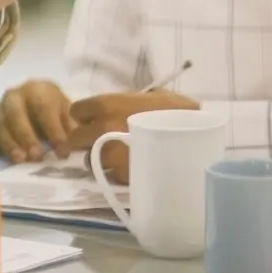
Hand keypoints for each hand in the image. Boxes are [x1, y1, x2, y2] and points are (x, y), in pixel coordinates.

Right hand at [0, 79, 74, 163]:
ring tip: (19, 160)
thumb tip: (78, 143)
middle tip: (36, 156)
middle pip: (15, 113)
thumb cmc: (57, 111)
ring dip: (8, 143)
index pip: (43, 107)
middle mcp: (15, 96)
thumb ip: (73, 127)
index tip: (62, 151)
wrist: (42, 104)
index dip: (53, 129)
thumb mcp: (69, 114)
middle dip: (26, 135)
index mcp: (37, 90)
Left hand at [64, 91, 200, 184]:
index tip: (93, 121)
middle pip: (76, 138)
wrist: (195, 135)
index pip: (76, 111)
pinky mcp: (122, 175)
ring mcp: (109, 153)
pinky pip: (109, 176)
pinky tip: (132, 169)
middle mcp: (101, 127)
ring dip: (99, 159)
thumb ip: (125, 101)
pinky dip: (117, 174)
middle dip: (86, 140)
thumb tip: (117, 105)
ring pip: (89, 160)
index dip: (85, 117)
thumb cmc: (176, 110)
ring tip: (118, 158)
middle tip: (102, 142)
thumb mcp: (150, 96)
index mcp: (106, 104)